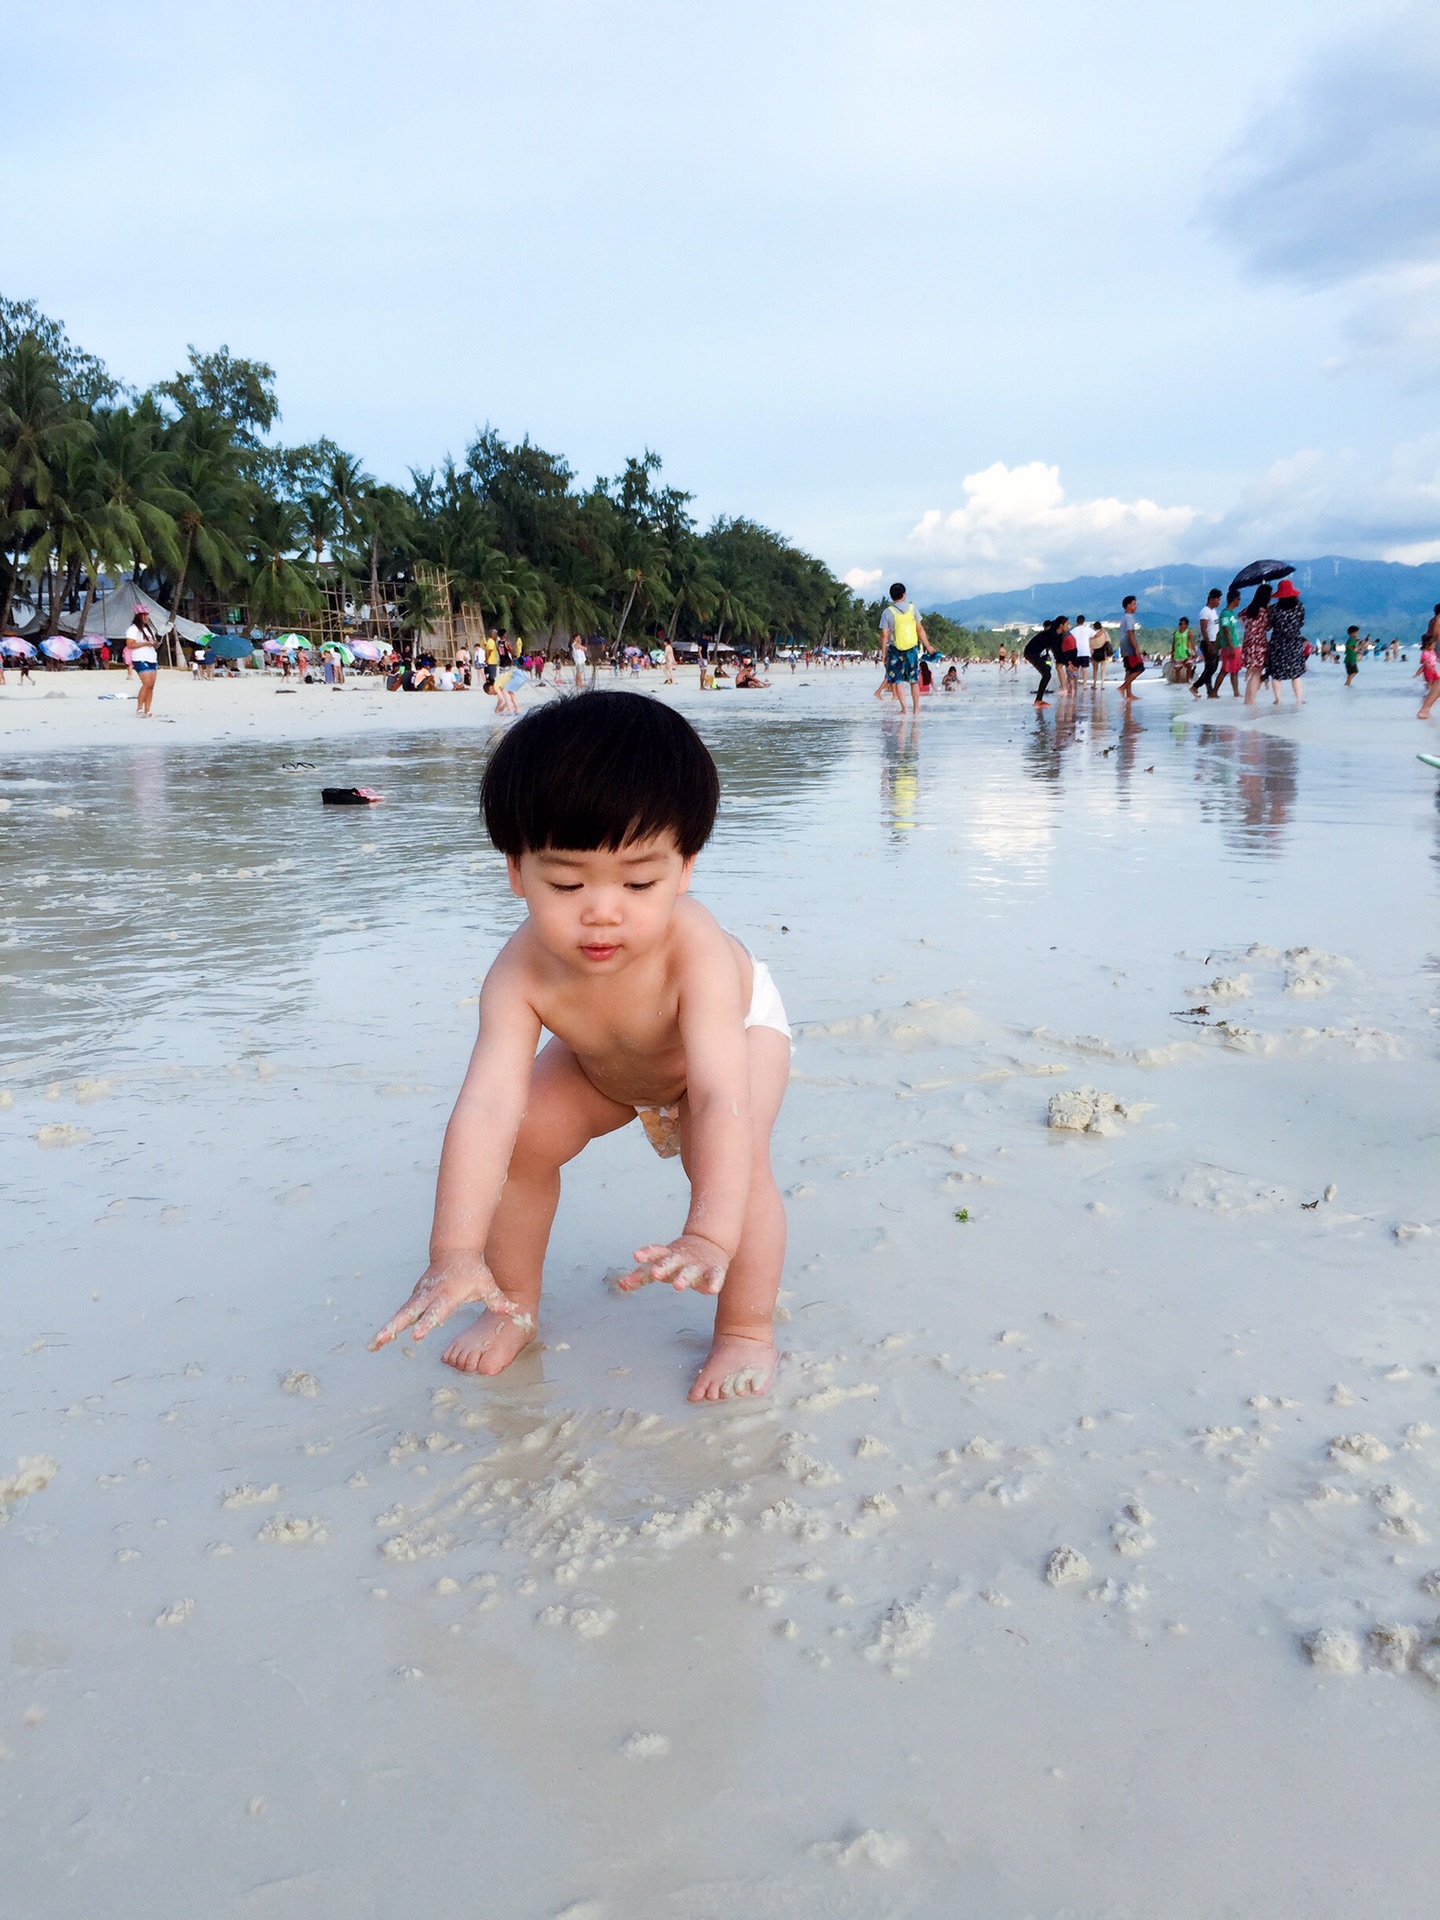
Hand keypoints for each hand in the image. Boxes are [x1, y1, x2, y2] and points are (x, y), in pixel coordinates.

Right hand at [368, 1252, 523, 1349]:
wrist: (454, 1251)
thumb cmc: (473, 1271)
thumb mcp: (487, 1284)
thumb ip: (498, 1300)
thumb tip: (514, 1311)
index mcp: (446, 1296)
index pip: (436, 1312)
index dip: (427, 1324)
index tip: (417, 1336)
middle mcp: (428, 1297)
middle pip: (408, 1315)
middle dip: (394, 1329)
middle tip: (381, 1341)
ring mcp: (418, 1297)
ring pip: (399, 1316)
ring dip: (385, 1331)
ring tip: (371, 1347)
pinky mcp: (414, 1298)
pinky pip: (399, 1315)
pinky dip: (387, 1327)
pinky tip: (377, 1342)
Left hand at [618, 1233, 728, 1295]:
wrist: (709, 1244)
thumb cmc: (677, 1260)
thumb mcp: (659, 1265)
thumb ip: (640, 1276)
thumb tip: (621, 1285)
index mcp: (667, 1256)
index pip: (655, 1253)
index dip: (646, 1254)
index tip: (636, 1256)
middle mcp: (681, 1259)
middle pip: (671, 1262)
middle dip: (663, 1267)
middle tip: (656, 1273)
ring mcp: (698, 1264)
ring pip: (690, 1270)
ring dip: (684, 1277)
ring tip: (677, 1286)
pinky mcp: (714, 1269)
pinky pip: (716, 1276)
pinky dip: (714, 1282)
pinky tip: (712, 1290)